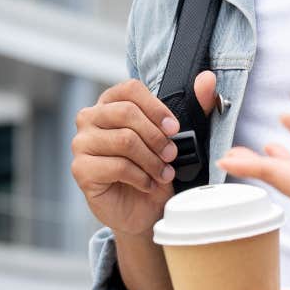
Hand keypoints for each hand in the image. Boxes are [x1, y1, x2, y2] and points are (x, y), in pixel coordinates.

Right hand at [71, 71, 217, 237]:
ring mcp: (82, 143)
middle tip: (172, 155)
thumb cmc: (155, 169)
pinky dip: (141, 177)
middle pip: (126, 113)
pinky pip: (117, 166)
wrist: (145, 210)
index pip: (130, 89)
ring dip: (152, 160)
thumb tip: (207, 79)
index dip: (156, 108)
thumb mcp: (179, 137)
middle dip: (157, 137)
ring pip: (125, 140)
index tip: (174, 128)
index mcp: (110, 102)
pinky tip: (148, 184)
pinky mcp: (81, 169)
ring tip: (163, 173)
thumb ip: (195, 106)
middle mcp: (90, 118)